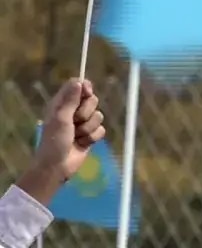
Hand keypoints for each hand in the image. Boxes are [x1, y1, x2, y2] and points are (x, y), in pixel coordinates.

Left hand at [18, 80, 105, 203]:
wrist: (57, 165)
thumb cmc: (54, 140)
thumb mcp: (61, 118)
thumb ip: (71, 100)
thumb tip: (79, 81)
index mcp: (62, 104)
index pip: (77, 86)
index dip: (84, 87)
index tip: (87, 92)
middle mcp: (73, 111)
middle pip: (92, 100)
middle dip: (86, 112)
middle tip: (75, 121)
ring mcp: (83, 124)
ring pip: (98, 116)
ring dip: (89, 127)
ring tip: (77, 135)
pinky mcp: (90, 135)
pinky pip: (101, 130)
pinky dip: (93, 137)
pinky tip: (83, 143)